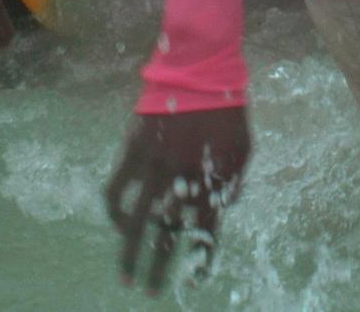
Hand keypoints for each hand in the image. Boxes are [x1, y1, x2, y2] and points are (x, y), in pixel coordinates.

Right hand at [105, 107, 251, 293]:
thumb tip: (227, 206)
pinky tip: (119, 222)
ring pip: (136, 223)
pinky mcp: (133, 152)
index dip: (201, 260)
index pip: (206, 234)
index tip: (196, 279)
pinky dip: (115, 211)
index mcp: (211, 182)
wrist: (200, 70)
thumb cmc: (227, 109)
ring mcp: (154, 168)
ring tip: (125, 274)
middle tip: (150, 293)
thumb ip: (235, 182)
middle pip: (166, 238)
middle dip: (158, 270)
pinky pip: (116, 191)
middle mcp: (181, 182)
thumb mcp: (244, 148)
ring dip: (129, 253)